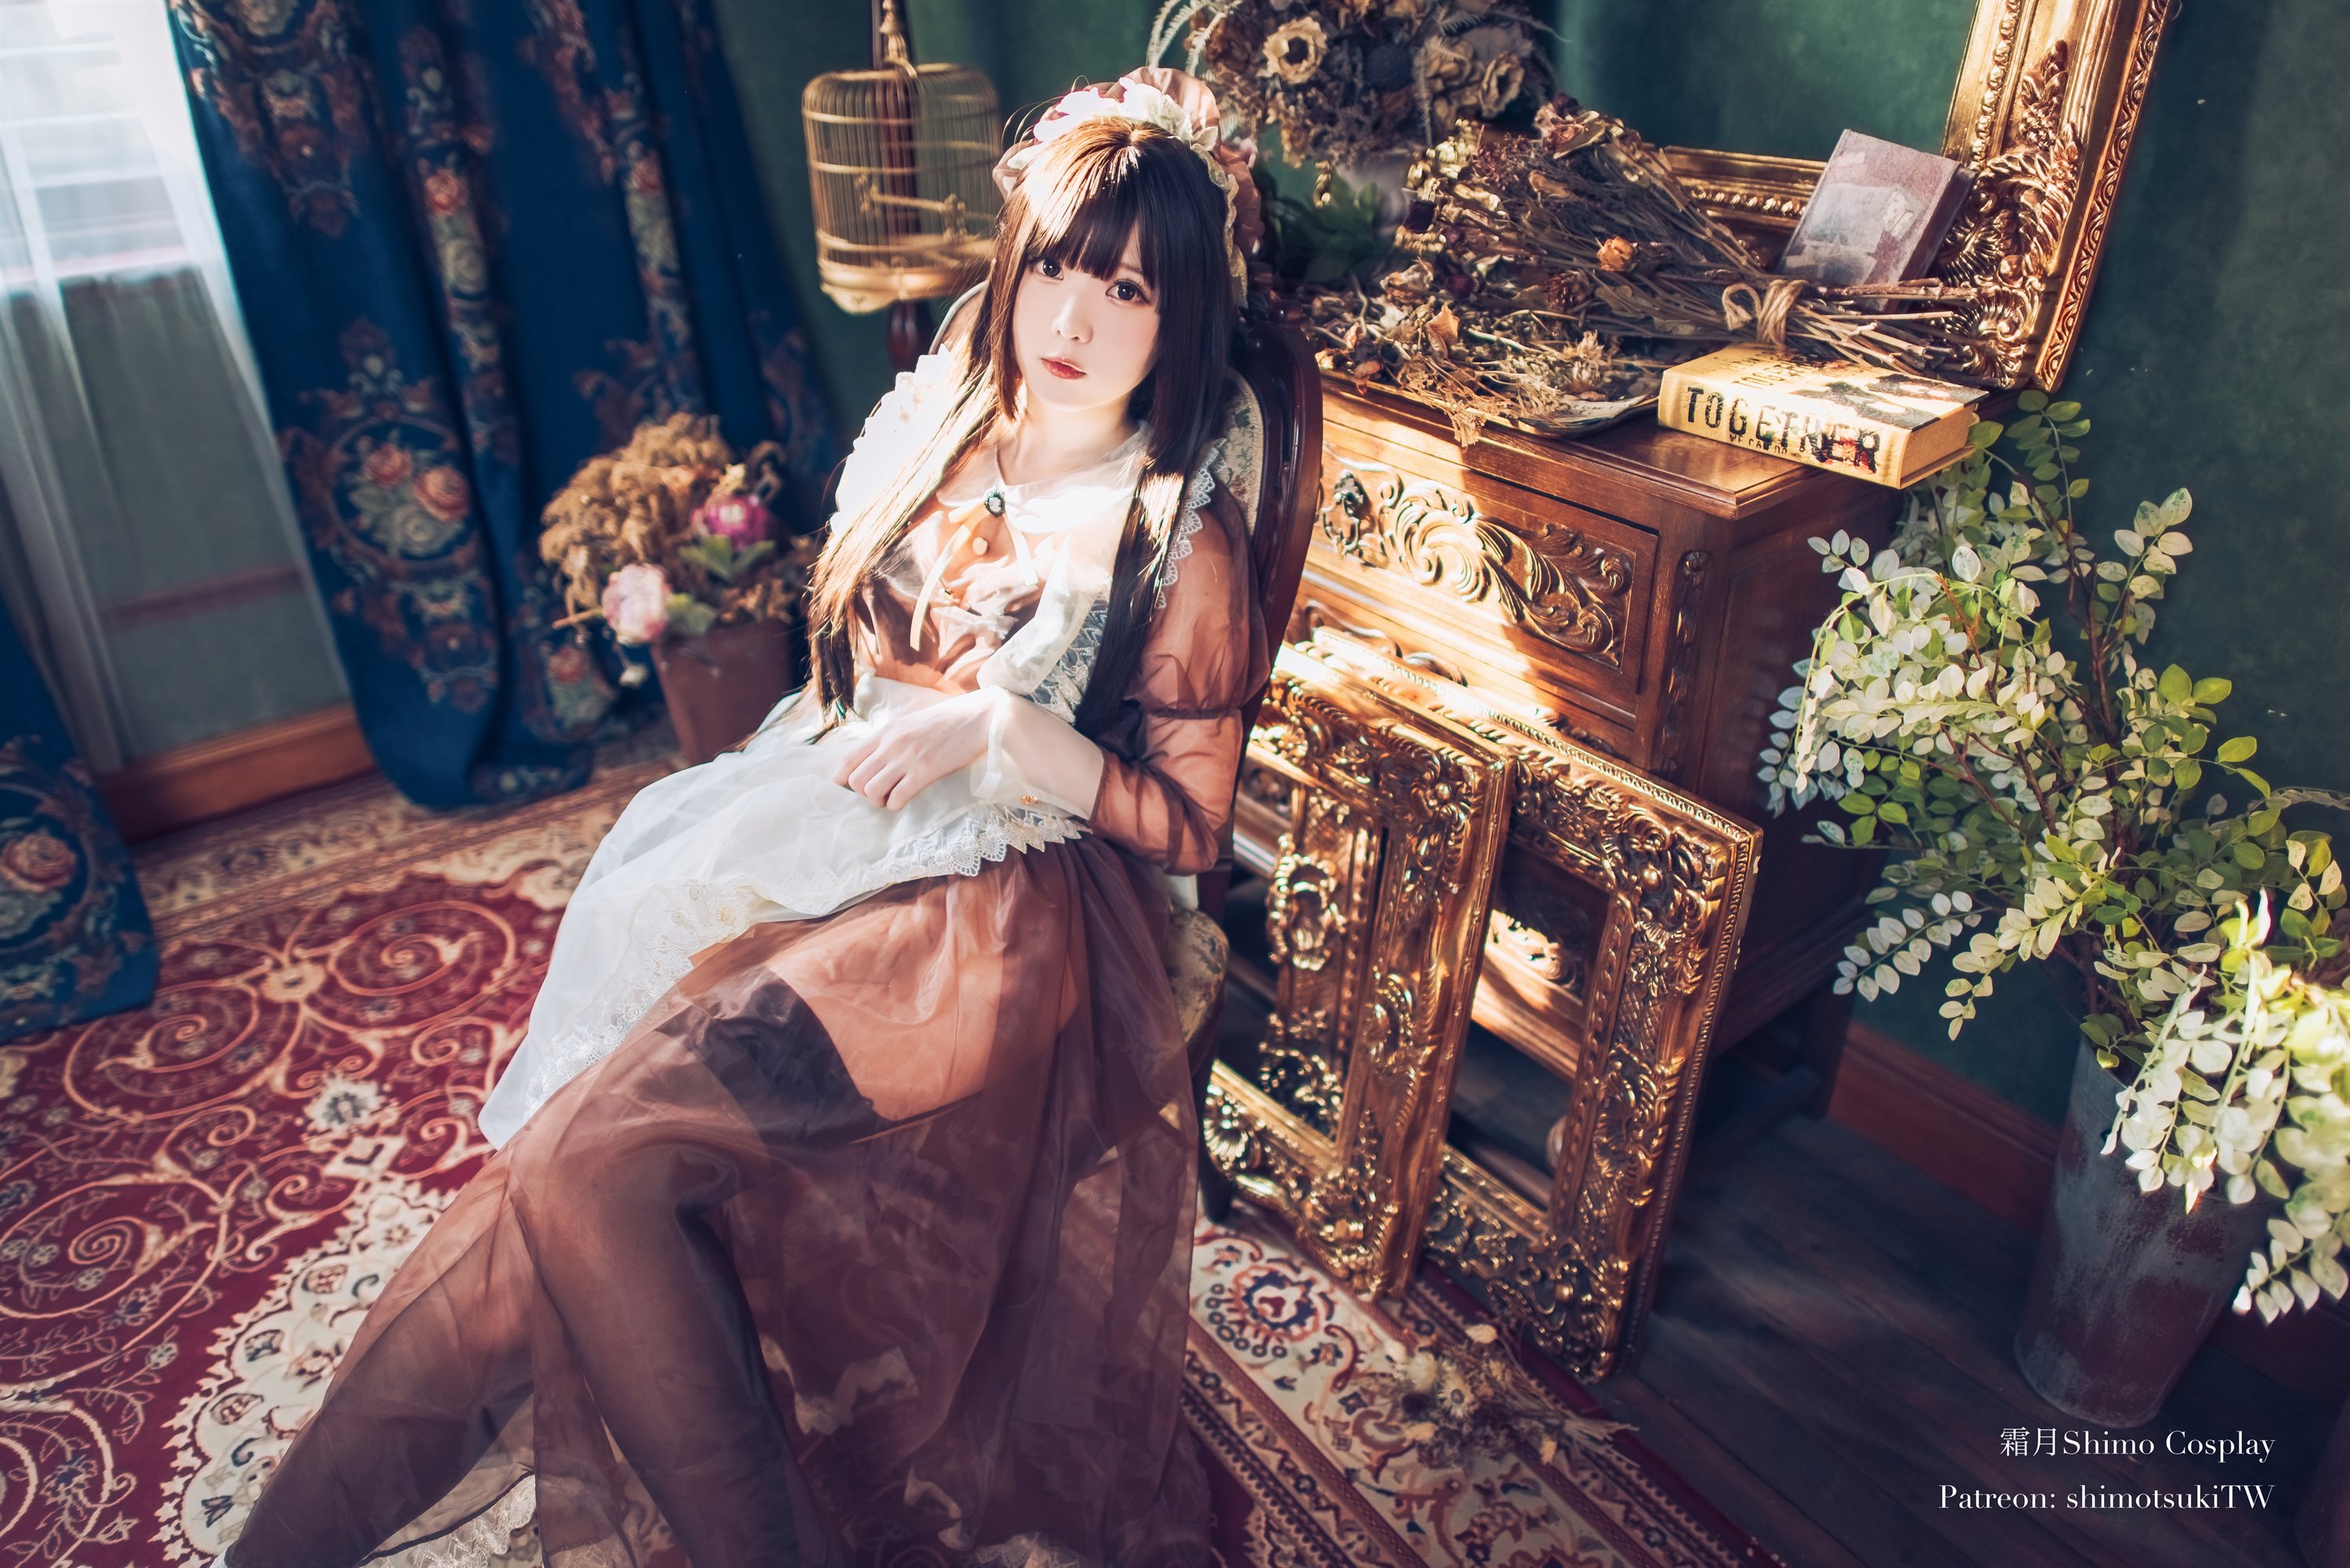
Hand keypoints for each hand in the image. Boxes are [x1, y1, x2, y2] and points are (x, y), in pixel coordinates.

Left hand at [829, 689, 996, 809]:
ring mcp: (907, 758)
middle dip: (862, 794)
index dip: (841, 779)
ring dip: (878, 801)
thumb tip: (875, 761)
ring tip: (890, 798)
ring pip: (871, 791)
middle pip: (856, 780)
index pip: (848, 759)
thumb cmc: (947, 722)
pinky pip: (896, 798)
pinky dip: (895, 805)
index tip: (847, 787)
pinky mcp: (926, 771)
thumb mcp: (911, 724)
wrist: (979, 717)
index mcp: (886, 731)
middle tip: (878, 794)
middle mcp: (891, 744)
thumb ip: (891, 740)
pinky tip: (904, 800)